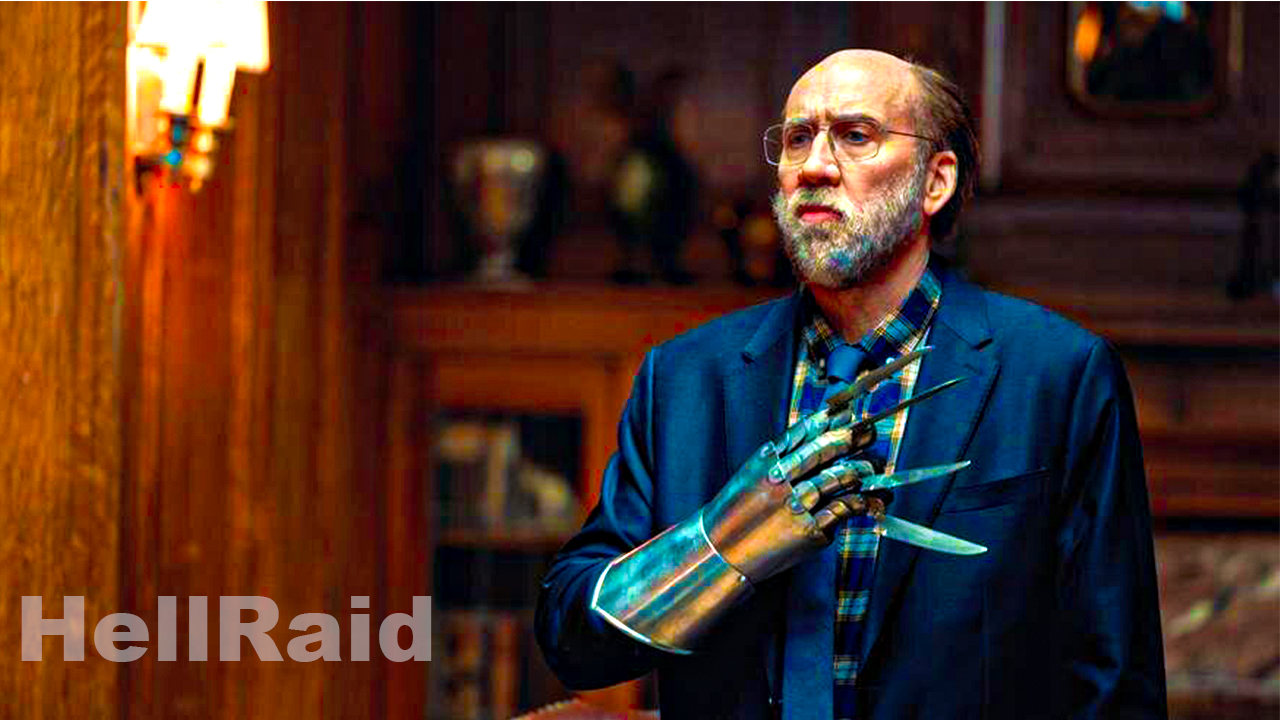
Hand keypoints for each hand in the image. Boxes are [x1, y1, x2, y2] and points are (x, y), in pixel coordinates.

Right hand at [702, 405, 878, 581]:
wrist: (721, 552)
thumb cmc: (737, 512)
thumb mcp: (752, 474)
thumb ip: (780, 454)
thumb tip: (815, 430)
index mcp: (766, 462)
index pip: (803, 434)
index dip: (829, 421)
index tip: (848, 412)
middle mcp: (781, 480)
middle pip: (823, 451)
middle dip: (851, 439)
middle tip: (870, 432)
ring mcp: (796, 506)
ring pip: (838, 479)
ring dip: (862, 470)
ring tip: (874, 465)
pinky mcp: (808, 532)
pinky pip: (842, 510)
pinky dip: (861, 502)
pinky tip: (870, 498)